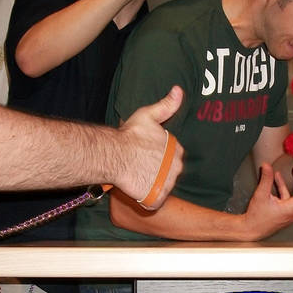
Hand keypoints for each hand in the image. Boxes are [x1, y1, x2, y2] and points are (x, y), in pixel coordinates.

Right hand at [116, 85, 183, 208]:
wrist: (114, 154)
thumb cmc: (129, 135)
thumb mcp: (148, 115)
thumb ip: (166, 105)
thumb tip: (178, 91)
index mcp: (178, 150)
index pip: (173, 157)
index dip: (158, 157)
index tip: (145, 154)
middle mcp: (176, 168)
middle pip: (168, 173)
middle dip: (156, 172)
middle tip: (138, 166)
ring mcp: (167, 184)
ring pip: (161, 188)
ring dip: (151, 185)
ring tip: (135, 177)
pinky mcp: (156, 198)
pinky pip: (154, 202)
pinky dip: (146, 199)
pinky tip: (136, 190)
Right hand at [242, 163, 292, 239]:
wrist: (250, 230)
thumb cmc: (256, 217)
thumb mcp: (260, 196)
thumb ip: (266, 180)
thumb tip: (267, 167)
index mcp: (292, 208)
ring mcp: (291, 213)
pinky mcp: (286, 212)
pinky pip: (291, 198)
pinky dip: (287, 188)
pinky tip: (279, 179)